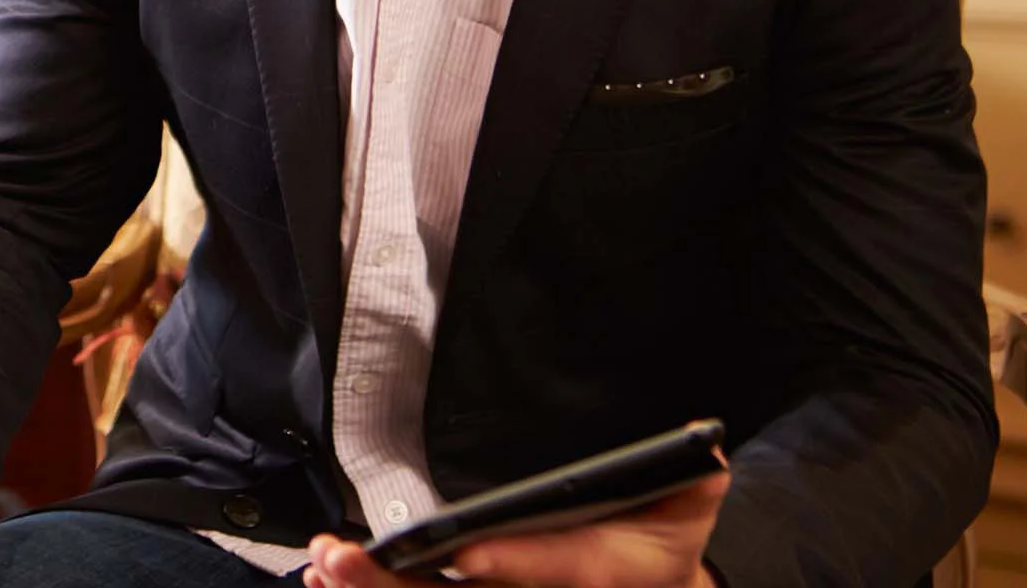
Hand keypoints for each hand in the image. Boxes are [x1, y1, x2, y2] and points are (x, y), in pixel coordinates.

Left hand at [300, 471, 729, 587]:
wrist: (660, 585)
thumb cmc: (665, 528)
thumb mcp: (693, 496)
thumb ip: (690, 475)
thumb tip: (700, 453)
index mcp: (605, 570)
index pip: (559, 569)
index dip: (513, 563)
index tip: (464, 552)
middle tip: (344, 559)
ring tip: (326, 567)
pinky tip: (331, 581)